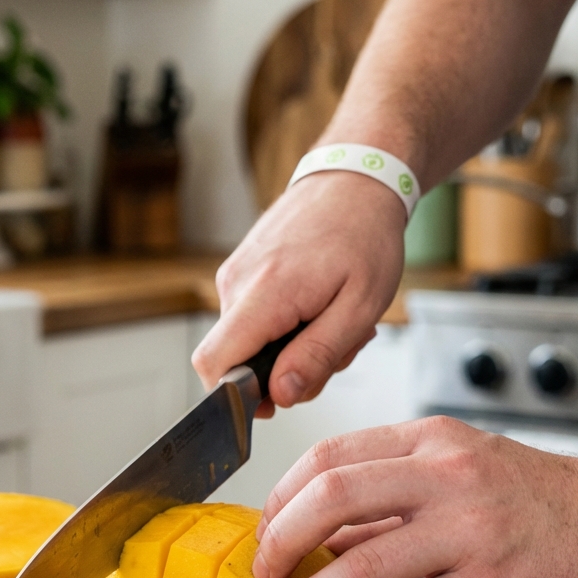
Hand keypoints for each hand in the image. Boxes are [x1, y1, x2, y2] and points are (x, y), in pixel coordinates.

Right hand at [192, 172, 404, 415]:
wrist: (356, 179)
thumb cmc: (365, 235)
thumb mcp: (360, 307)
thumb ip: (318, 356)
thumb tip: (280, 394)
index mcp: (263, 293)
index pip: (212, 364)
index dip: (237, 396)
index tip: (279, 397)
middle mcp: (237, 282)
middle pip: (236, 360)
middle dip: (284, 371)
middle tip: (335, 347)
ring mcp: (235, 274)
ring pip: (248, 341)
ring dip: (292, 346)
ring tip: (332, 318)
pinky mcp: (241, 270)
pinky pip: (253, 318)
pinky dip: (286, 324)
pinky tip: (318, 305)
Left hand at [253, 417, 577, 577]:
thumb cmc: (530, 498)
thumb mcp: (457, 469)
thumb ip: (387, 496)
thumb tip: (312, 531)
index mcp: (430, 440)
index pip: (329, 456)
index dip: (281, 497)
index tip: (264, 529)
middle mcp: (446, 476)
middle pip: (331, 495)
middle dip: (279, 539)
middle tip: (261, 573)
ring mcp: (470, 531)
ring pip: (362, 561)